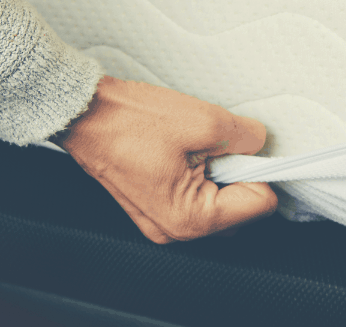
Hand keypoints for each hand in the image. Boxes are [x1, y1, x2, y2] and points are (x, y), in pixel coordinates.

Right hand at [52, 76, 277, 242]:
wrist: (84, 114)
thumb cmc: (129, 121)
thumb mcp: (204, 120)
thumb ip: (246, 137)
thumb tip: (260, 144)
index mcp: (190, 219)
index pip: (259, 205)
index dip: (260, 170)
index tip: (249, 148)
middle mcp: (175, 230)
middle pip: (240, 208)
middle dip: (239, 173)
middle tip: (217, 144)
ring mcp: (162, 220)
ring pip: (218, 201)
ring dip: (219, 172)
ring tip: (196, 146)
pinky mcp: (155, 207)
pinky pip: (196, 196)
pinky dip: (200, 173)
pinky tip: (184, 151)